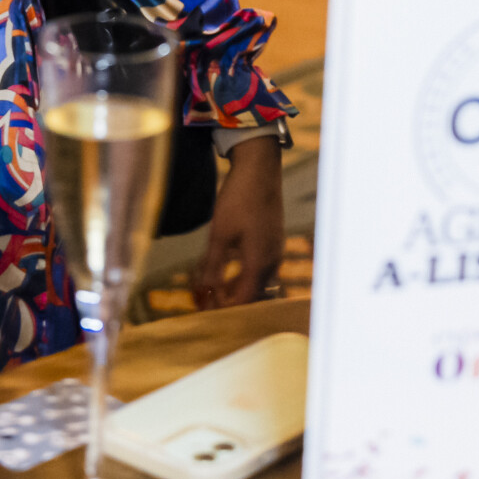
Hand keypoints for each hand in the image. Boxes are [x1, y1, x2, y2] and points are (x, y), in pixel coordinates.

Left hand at [193, 134, 282, 308]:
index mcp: (259, 262)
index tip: (203, 309)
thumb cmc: (238, 199)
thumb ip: (213, 267)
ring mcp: (274, 250)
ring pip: (255, 280)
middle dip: (227, 299)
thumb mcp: (219, 234)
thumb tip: (205, 293)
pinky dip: (240, 270)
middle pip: (251, 294)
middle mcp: (272, 260)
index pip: (243, 301)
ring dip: (233, 284)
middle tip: (204, 298)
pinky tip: (223, 262)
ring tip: (209, 282)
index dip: (223, 309)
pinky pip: (258, 266)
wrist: (259, 169)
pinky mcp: (272, 240)